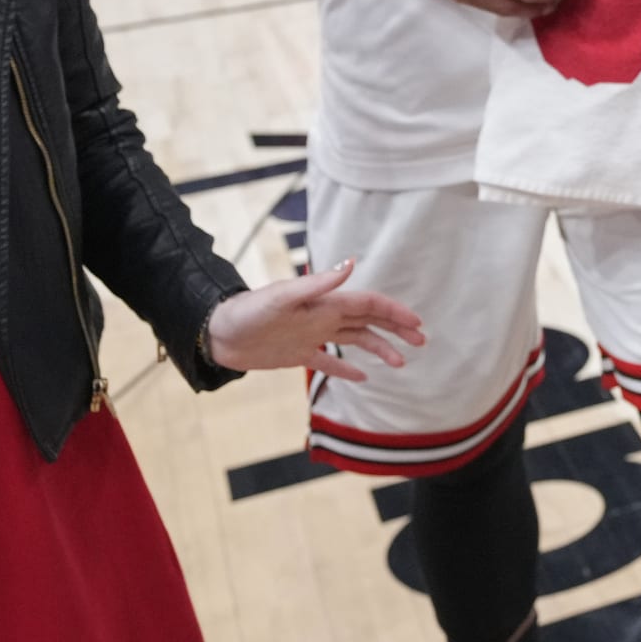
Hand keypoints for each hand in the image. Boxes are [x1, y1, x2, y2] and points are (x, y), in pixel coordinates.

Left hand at [206, 258, 425, 383]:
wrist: (219, 333)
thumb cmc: (250, 311)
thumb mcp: (284, 296)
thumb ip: (319, 283)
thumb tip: (352, 263)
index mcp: (326, 303)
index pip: (369, 305)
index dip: (394, 312)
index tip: (416, 323)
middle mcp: (324, 317)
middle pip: (369, 321)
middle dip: (396, 329)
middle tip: (421, 341)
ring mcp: (313, 337)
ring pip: (356, 341)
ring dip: (379, 348)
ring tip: (401, 363)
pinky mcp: (299, 355)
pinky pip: (330, 363)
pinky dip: (347, 369)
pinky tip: (363, 378)